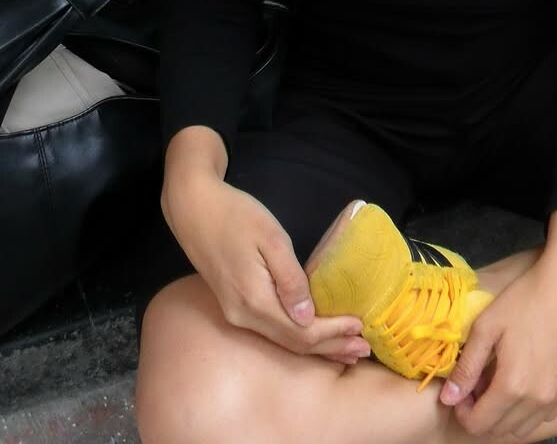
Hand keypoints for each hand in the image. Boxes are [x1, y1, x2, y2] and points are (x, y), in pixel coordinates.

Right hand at [162, 130, 368, 365]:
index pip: (301, 333)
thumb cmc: (235, 215)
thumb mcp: (270, 238)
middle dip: (330, 347)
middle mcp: (243, 316)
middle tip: (362, 349)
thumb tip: (308, 317)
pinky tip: (312, 332)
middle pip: (293, 344)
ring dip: (316, 345)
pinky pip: (271, 329)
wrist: (193, 207)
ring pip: (282, 339)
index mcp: (254, 300)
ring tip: (346, 347)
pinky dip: (297, 335)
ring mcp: (235, 313)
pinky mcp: (234, 305)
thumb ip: (290, 279)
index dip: (332, 333)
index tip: (360, 328)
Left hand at [438, 248, 556, 439]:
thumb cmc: (525, 298)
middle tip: (477, 382)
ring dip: (505, 415)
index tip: (462, 389)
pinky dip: (528, 410)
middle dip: (482, 413)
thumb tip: (448, 399)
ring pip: (524, 428)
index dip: (463, 412)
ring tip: (499, 381)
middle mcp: (538, 400)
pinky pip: (545, 415)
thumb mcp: (486, 327)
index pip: (479, 425)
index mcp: (513, 386)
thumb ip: (466, 367)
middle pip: (500, 430)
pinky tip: (525, 380)